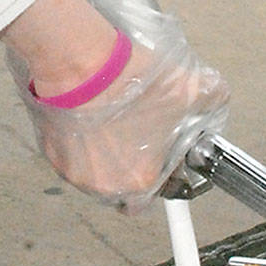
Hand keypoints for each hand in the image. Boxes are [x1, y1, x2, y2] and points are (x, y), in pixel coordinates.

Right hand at [6, 0, 229, 212]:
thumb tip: (215, 98)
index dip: (158, 179)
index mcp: (139, 182)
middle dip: (130, 165)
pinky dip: (80, 140)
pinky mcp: (51, 152)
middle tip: (138, 134)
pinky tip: (90, 114)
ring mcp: (72, 171)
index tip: (160, 162)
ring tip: (113, 119)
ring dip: (103, 154)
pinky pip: (70, 154)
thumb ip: (211, 101)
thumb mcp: (190, 88)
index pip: (150, 201)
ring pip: (93, 171)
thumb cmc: (129, 83)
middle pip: (120, 187)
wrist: (82, 63)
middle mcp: (103, 185)